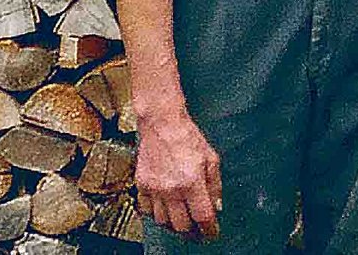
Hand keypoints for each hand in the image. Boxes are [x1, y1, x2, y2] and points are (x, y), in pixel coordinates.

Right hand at [135, 107, 222, 239]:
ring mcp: (154, 189)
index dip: (209, 229)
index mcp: (192, 182)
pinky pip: (147, 210)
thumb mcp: (211, 159)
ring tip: (182, 220)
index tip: (212, 232)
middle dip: (192, 231)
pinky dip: (156, 214)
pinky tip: (165, 209)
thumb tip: (216, 206)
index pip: (203, 217)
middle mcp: (172, 189)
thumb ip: (214, 185)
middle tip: (198, 230)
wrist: (162, 124)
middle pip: (182, 226)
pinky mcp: (142, 185)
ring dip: (174, 224)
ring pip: (163, 222)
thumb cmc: (188, 137)